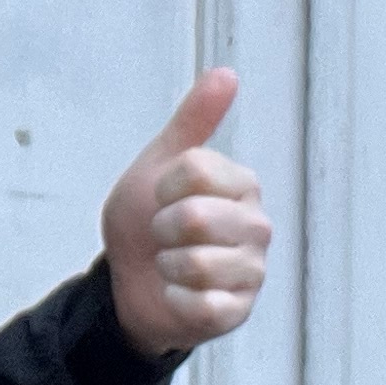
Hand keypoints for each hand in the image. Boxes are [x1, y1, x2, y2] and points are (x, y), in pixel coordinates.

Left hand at [100, 68, 270, 360]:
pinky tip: (177, 294)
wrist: (128, 280)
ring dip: (166, 265)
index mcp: (242, 185)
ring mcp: (252, 271)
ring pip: (197, 263)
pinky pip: (202, 304)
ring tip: (171, 264)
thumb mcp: (159, 162)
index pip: (196, 169)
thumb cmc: (148, 218)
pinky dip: (174, 299)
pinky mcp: (238, 312)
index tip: (161, 196)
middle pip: (195, 217)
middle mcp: (257, 226)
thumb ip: (193, 120)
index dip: (163, 185)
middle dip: (161, 228)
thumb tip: (227, 72)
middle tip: (164, 235)